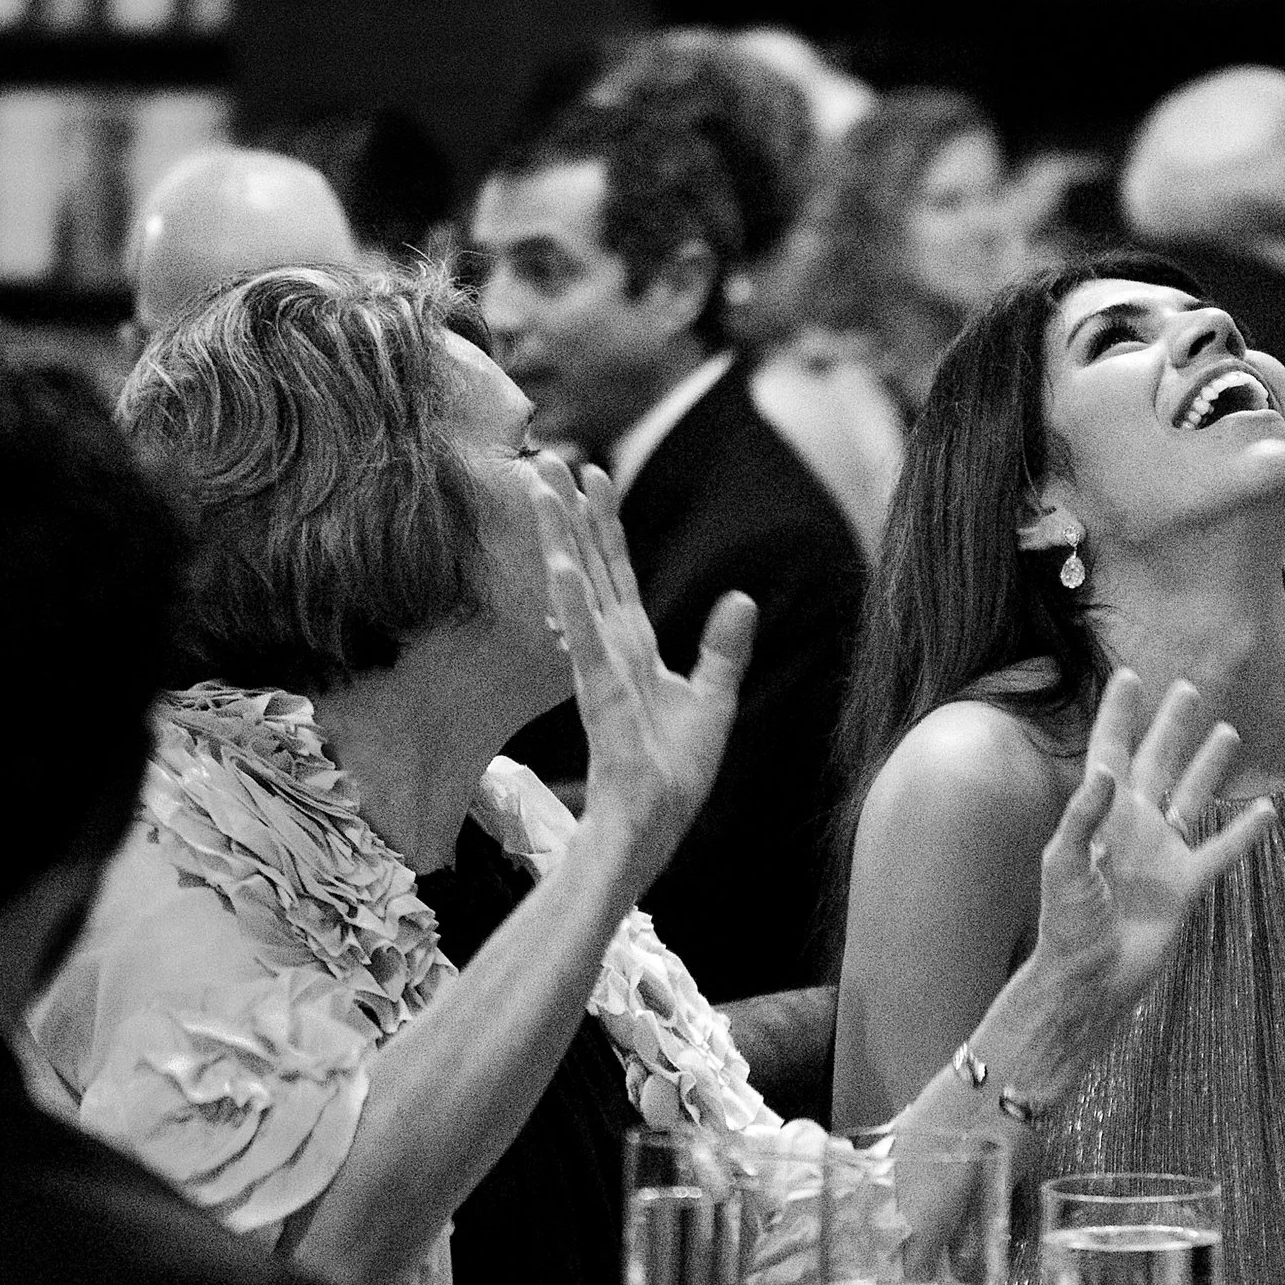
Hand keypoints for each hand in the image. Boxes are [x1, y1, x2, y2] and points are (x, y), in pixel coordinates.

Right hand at [528, 458, 755, 885]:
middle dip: (569, 512)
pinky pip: (584, 641)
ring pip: (577, 588)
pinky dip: (573, 604)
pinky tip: (560, 567)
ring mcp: (601, 667)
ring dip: (560, 539)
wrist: (655, 825)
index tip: (593, 473)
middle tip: (545, 459)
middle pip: (587, 564)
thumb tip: (742, 596)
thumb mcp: (712, 699)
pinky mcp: (603, 695)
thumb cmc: (674, 772)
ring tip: (542, 490)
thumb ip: (724, 647)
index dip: (604, 523)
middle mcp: (609, 646)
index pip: (616, 570)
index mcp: (633, 645)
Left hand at [1031, 671, 1273, 1019]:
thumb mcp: (1062, 865)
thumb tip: (1108, 771)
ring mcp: (1161, 854)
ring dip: (1208, 766)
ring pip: (1191, 796)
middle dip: (1170, 726)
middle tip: (1187, 690)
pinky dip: (1245, 833)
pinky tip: (1269, 810)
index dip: (1118, 714)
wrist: (1090, 980)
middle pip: (1156, 762)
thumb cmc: (1067, 924)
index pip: (1110, 752)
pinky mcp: (1185, 885)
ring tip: (1227, 731)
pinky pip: (1220, 851)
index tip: (1129, 675)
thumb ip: (1082, 816)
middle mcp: (1133, 826)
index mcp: (1101, 816)